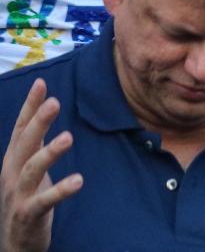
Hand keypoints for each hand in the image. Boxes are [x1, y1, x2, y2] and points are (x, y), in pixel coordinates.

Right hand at [0, 79, 81, 251]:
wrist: (13, 243)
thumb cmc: (26, 200)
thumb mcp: (28, 170)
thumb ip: (35, 145)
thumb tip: (45, 114)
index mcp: (13, 161)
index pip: (20, 128)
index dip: (30, 106)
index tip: (42, 83)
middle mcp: (11, 174)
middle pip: (24, 143)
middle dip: (38, 121)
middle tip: (55, 102)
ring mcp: (17, 194)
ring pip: (31, 169)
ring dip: (49, 152)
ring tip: (68, 137)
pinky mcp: (28, 214)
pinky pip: (44, 201)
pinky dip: (60, 190)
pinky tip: (78, 180)